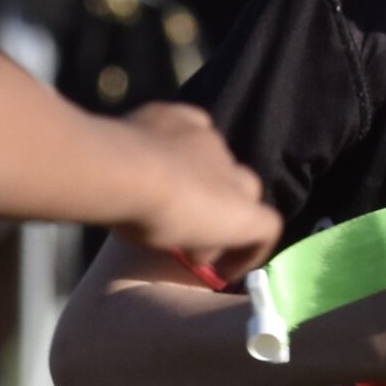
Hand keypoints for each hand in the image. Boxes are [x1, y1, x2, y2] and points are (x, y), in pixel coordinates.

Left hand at [111, 103, 280, 276]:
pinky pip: (192, 126)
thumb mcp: (179, 247)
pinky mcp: (180, 116)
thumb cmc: (150, 220)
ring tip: (170, 186)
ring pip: (217, 158)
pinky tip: (160, 148)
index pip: (268, 228)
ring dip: (202, 175)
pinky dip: (183, 140)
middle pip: (245, 190)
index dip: (249, 250)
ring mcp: (209, 139)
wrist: (117, 170)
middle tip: (192, 228)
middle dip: (226, 207)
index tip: (222, 269)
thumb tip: (200, 246)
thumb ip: (198, 243)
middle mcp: (234, 172)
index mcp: (242, 211)